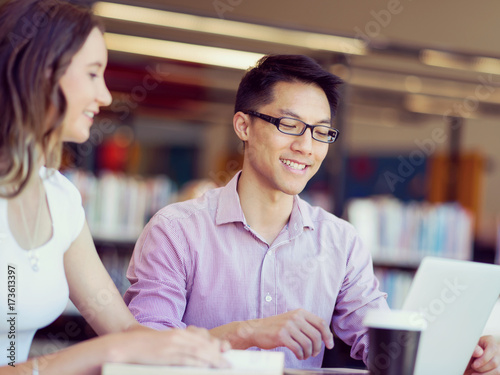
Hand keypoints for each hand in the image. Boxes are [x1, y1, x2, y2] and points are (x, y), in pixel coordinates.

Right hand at [116, 326, 230, 367]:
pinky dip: (199, 363)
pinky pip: (187, 359)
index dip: (215, 346)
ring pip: (199, 352)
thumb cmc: (143, 346)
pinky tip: (207, 367)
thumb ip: (176, 347)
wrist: (126, 345)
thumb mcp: (163, 344)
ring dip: (213, 360)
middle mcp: (179, 336)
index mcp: (178, 333)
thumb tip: (189, 357)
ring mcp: (174, 345)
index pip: (202, 338)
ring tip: (223, 367)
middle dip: (218, 354)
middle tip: (228, 363)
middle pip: (204, 345)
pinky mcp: (168, 354)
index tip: (225, 352)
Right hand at [237, 308, 333, 359]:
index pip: (321, 323)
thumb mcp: (292, 320)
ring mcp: (288, 326)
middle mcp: (295, 317)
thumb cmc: (276, 327)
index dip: (328, 335)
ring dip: (308, 353)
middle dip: (318, 348)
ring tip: (304, 355)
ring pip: (308, 344)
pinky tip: (298, 355)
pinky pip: (298, 349)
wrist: (256, 329)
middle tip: (314, 353)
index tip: (329, 345)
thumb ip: (306, 325)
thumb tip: (324, 336)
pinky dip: (300, 355)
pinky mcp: (281, 335)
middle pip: (316, 335)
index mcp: (300, 312)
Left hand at [464, 335, 499, 374]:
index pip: (492, 349)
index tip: (474, 365)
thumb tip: (478, 353)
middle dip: (481, 367)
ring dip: (484, 374)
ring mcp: (499, 361)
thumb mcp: (469, 347)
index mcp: (490, 341)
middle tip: (473, 367)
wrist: (469, 359)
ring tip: (474, 372)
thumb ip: (473, 348)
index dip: (483, 359)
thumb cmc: (470, 351)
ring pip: (497, 371)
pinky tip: (477, 374)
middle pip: (494, 362)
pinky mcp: (498, 369)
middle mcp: (497, 351)